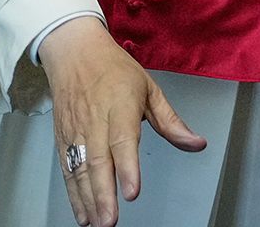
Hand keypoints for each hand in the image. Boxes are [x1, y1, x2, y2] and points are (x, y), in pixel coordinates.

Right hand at [38, 17, 204, 225]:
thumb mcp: (148, 88)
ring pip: (79, 169)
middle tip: (111, 220)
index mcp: (119, 106)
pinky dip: (73, 193)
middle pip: (97, 161)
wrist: (71, 50)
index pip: (122, 140)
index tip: (131, 190)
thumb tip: (196, 143)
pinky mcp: (63, 137)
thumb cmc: (111, 68)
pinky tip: (82, 212)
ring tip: (97, 222)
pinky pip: (67, 169)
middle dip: (103, 194)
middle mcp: (94, 120)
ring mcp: (76, 130)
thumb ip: (171, 121)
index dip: (126, 167)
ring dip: (87, 199)